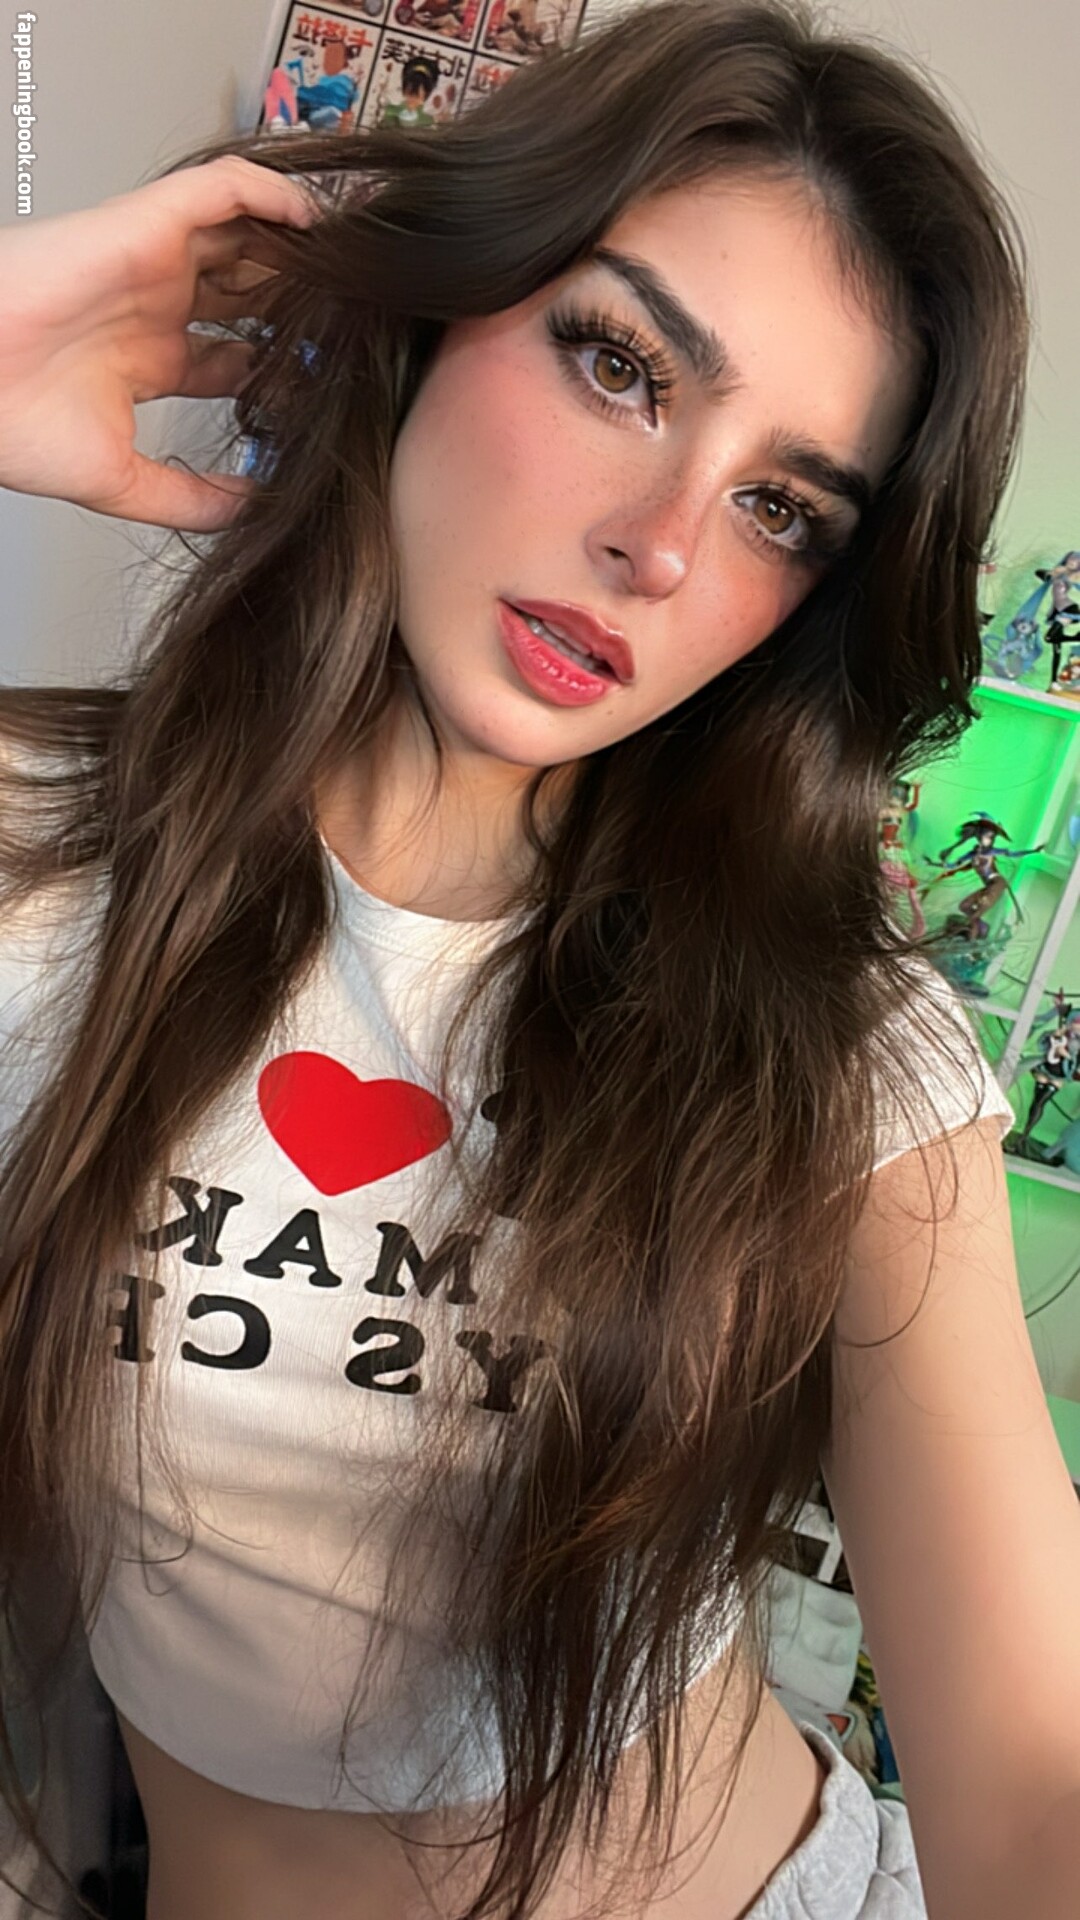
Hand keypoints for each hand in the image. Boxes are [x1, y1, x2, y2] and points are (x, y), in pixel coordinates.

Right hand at [0, 156, 318, 530]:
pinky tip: (316, 223)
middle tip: (361, 326)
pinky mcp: (147, 224)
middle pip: (249, 291)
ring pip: (246, 236)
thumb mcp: (124, 483)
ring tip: (353, 271)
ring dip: (299, 250)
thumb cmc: (9, 424)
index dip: (285, 369)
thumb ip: (192, 498)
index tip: (334, 388)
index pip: (235, 357)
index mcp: (147, 359)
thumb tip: (256, 511)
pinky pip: (226, 190)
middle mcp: (154, 306)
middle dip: (302, 306)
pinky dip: (274, 198)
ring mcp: (153, 262)